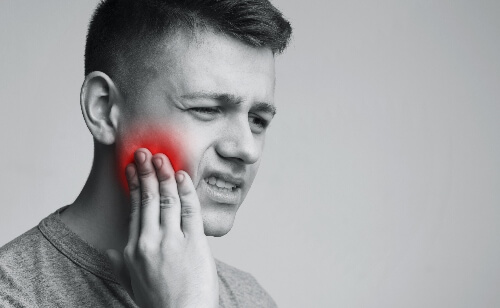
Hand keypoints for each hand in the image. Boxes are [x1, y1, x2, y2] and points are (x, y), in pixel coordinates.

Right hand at [106, 148, 218, 307]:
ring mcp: (172, 241)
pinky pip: (190, 210)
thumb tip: (110, 252)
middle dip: (146, 172)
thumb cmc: (160, 303)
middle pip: (147, 199)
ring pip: (167, 199)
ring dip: (164, 175)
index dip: (133, 186)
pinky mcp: (194, 243)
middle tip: (144, 152)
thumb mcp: (133, 284)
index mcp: (133, 250)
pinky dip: (185, 190)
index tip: (132, 169)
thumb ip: (120, 265)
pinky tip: (182, 176)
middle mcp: (149, 242)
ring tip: (161, 158)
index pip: (133, 209)